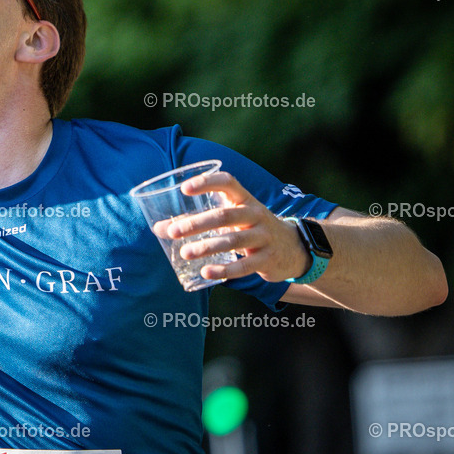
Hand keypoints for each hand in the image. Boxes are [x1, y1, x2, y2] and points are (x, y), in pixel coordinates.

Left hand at [154, 171, 311, 282]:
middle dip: (197, 223)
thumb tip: (159, 228)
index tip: (184, 188)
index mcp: (245, 199)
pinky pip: (244, 266)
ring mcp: (263, 237)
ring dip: (206, 247)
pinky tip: (206, 272)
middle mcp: (255, 215)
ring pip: (232, 240)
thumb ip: (199, 221)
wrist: (294, 248)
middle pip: (224, 215)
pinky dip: (224, 270)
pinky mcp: (267, 259)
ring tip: (185, 253)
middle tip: (173, 231)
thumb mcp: (231, 219)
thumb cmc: (251, 228)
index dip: (207, 182)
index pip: (227, 182)